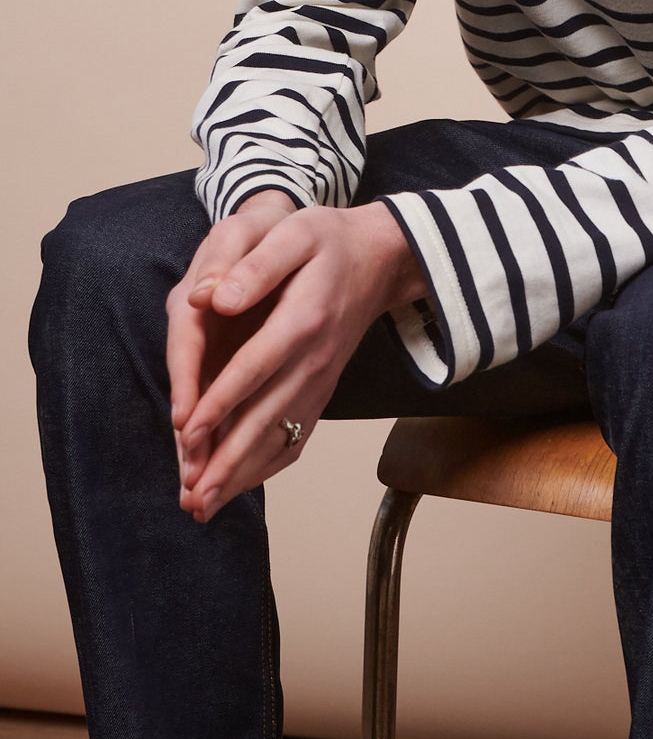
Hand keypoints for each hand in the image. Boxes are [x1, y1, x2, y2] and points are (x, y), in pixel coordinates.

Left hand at [166, 194, 425, 522]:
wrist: (378, 259)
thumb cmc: (328, 241)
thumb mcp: (294, 234)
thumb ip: (257, 266)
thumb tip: (215, 299)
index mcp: (303, 319)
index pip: (257, 367)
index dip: (221, 402)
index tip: (188, 435)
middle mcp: (315, 359)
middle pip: (268, 417)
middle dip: (227, 461)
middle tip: (192, 497)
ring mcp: (321, 380)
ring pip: (280, 436)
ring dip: (242, 473)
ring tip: (204, 504)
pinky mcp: (320, 390)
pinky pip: (296, 436)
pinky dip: (266, 465)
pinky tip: (239, 483)